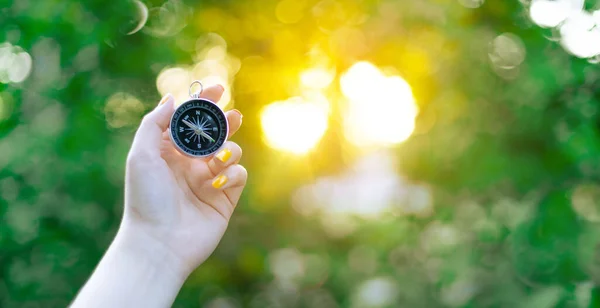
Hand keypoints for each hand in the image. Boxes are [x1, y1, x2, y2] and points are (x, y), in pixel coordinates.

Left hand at [123, 85, 245, 277]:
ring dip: (229, 149)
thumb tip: (172, 98)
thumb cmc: (146, 199)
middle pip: (215, 133)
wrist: (159, 244)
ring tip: (219, 158)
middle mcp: (190, 163)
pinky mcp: (225, 197)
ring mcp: (209, 180)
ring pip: (231, 151)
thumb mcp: (141, 155)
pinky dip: (233, 173)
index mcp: (169, 151)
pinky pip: (239, 175)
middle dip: (226, 121)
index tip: (217, 88)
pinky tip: (218, 182)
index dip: (203, 102)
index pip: (190, 120)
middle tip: (233, 116)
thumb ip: (155, 123)